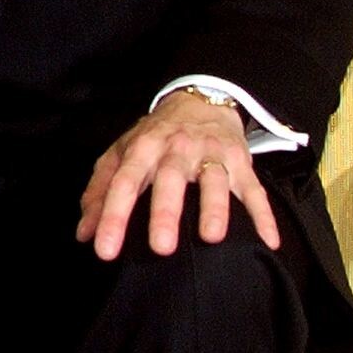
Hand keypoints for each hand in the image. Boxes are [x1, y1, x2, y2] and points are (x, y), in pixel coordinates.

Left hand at [76, 91, 277, 260]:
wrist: (199, 102)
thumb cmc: (153, 138)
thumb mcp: (120, 155)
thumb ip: (99, 192)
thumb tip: (84, 234)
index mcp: (142, 148)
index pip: (123, 183)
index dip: (111, 217)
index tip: (104, 250)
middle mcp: (176, 149)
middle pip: (170, 180)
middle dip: (165, 213)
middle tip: (160, 249)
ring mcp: (211, 154)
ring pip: (214, 180)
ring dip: (214, 208)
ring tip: (212, 238)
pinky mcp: (241, 162)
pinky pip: (255, 190)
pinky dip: (263, 215)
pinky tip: (269, 240)